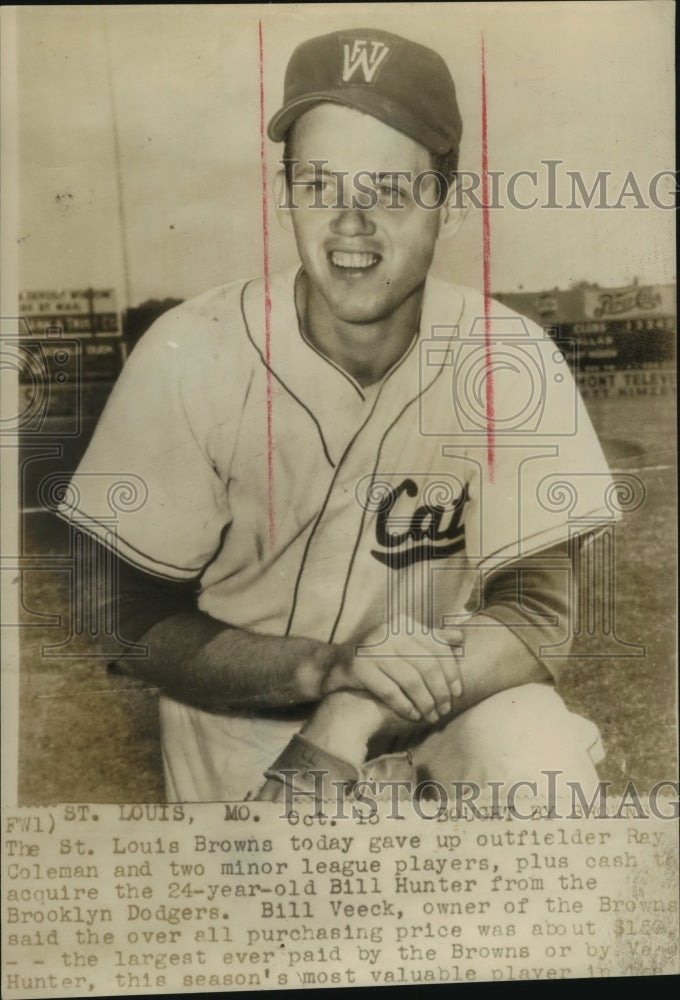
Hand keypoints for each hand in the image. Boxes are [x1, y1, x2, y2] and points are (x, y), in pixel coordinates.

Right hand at [323, 616, 463, 723]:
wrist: (333, 665)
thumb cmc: (377, 656)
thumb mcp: (403, 642)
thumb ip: (431, 640)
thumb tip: (461, 638)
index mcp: (402, 624)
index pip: (437, 648)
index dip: (451, 672)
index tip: (457, 693)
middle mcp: (387, 632)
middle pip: (427, 665)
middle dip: (440, 691)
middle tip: (445, 709)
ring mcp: (372, 649)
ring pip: (411, 680)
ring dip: (425, 702)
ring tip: (431, 716)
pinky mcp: (359, 668)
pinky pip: (390, 691)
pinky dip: (405, 706)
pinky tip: (413, 715)